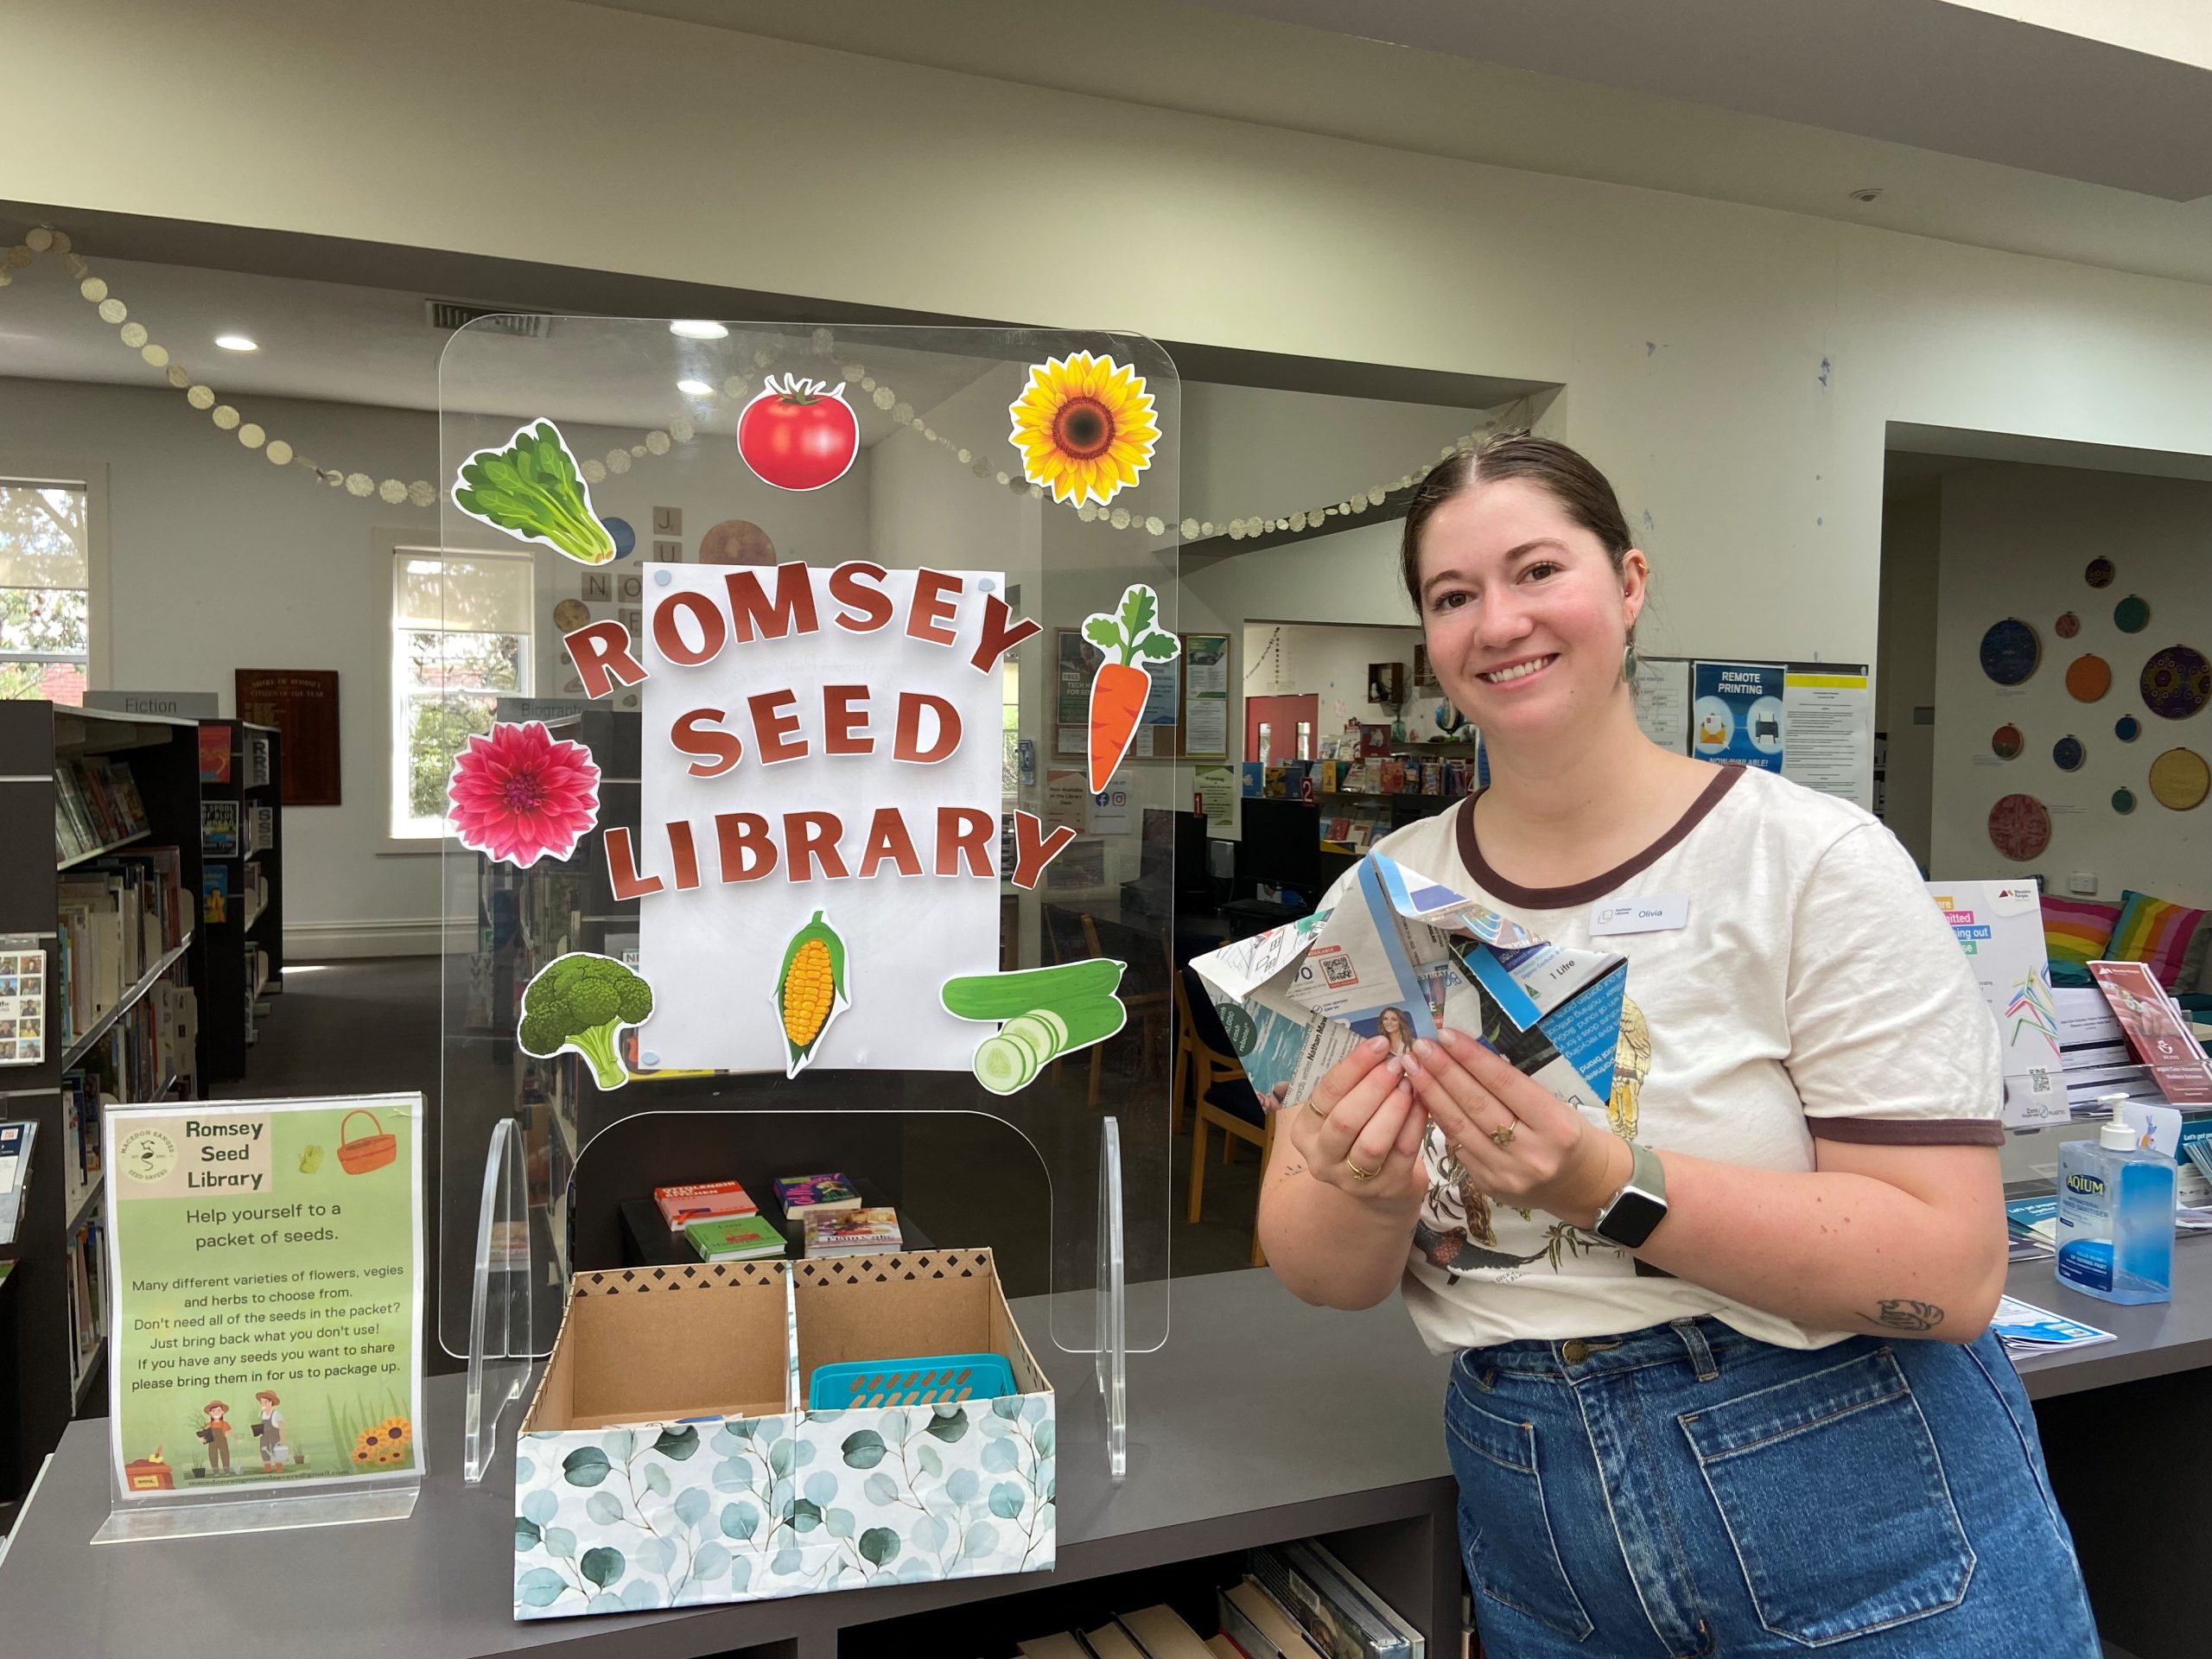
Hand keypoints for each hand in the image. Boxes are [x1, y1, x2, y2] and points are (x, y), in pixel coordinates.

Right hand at [1283, 1035, 1430, 1205]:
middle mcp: (1322, 1158)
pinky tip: (1422, 1103)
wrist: (1375, 1181)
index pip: (1326, 1093)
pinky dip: (1415, 1124)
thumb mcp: (1343, 1107)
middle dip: (1374, 1087)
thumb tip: (1382, 1045)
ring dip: (1394, 1108)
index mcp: (1305, 1130)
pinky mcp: (1386, 1188)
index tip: (1380, 1043)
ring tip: (1410, 1083)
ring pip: (1373, 1143)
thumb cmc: (1358, 1130)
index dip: (1354, 1066)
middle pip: (1345, 1120)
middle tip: (1398, 1064)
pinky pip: (1403, 1153)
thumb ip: (1355, 1082)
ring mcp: (1353, 1179)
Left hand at [1403, 1027, 1629, 1224]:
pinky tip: (1424, 1099)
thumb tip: (1466, 1055)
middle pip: (1477, 1105)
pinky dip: (1441, 1120)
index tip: (1446, 1035)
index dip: (1472, 1057)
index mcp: (1556, 1126)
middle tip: (1419, 1046)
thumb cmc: (1572, 1134)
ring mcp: (1508, 1174)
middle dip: (1443, 1072)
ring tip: (1413, 1068)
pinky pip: (1459, 1148)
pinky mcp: (1490, 1186)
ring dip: (1432, 1094)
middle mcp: (1532, 1153)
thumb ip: (1515, 1087)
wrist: (1586, 1186)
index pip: (1505, 1084)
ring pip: (1460, 1128)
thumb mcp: (1558, 1105)